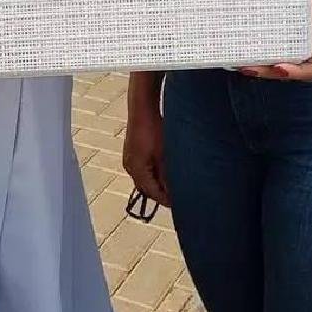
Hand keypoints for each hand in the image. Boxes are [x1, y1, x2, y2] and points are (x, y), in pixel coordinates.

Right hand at [123, 86, 169, 206]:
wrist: (143, 108)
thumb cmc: (154, 129)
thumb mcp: (165, 155)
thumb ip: (168, 176)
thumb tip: (174, 192)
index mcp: (137, 170)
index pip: (153, 193)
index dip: (168, 200)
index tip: (182, 203)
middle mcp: (130, 168)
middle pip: (147, 189)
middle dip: (162, 193)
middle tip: (179, 195)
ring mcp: (129, 160)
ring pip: (144, 180)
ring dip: (157, 184)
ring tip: (173, 183)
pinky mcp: (132, 153)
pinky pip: (142, 170)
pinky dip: (153, 174)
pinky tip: (164, 170)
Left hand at [237, 0, 311, 81]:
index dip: (294, 72)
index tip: (279, 68)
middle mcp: (311, 58)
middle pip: (288, 72)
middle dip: (267, 71)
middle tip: (248, 67)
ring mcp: (298, 55)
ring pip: (278, 67)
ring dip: (259, 67)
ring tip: (238, 63)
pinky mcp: (288, 48)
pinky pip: (274, 55)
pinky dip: (259, 57)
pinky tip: (240, 52)